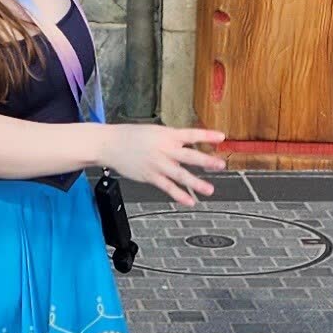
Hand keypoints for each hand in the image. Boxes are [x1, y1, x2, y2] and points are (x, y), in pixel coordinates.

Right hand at [102, 125, 226, 207]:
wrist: (110, 144)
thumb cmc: (131, 136)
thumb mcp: (155, 132)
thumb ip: (171, 139)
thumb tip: (187, 144)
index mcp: (167, 135)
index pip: (191, 134)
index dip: (207, 135)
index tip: (222, 137)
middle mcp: (164, 149)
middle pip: (189, 156)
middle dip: (206, 161)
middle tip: (221, 165)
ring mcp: (158, 164)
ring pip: (180, 175)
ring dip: (196, 183)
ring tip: (209, 190)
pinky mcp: (150, 176)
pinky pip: (167, 187)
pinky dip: (179, 195)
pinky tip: (189, 201)